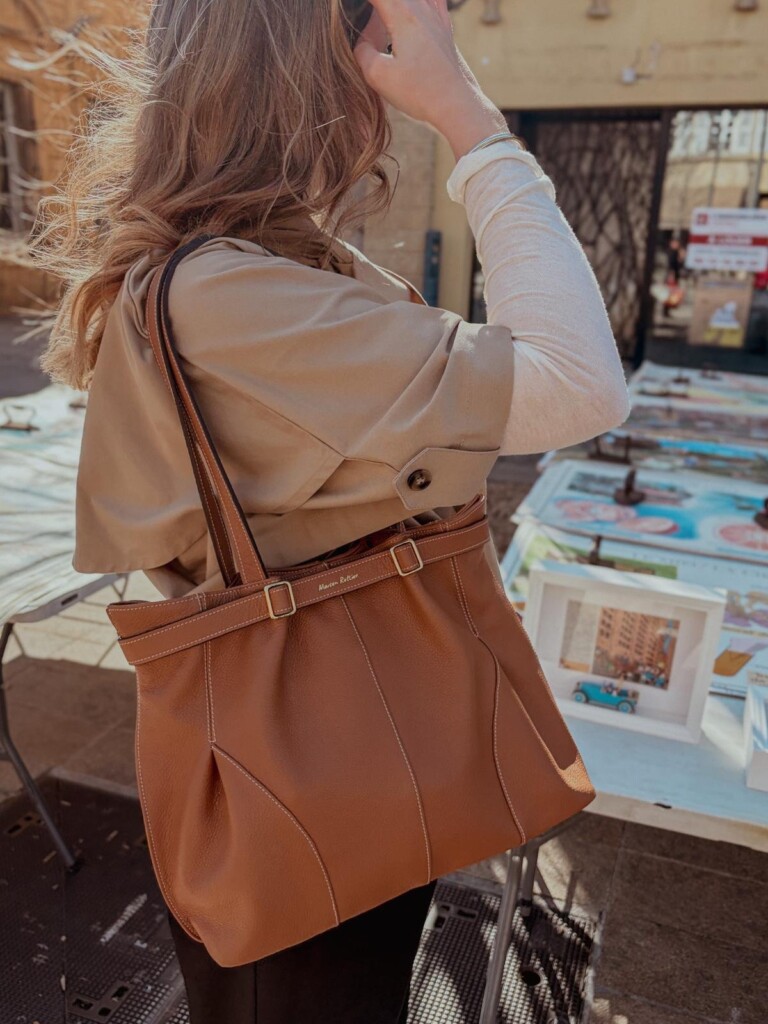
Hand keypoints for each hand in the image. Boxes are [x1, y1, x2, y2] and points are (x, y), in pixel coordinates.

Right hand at [354, 0, 507, 159]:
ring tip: (382, 13)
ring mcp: (436, 15)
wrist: (457, 105)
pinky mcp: (445, 28)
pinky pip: (432, 1)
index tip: (346, 9)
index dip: (357, 2)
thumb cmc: (420, 92)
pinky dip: (418, 4)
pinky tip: (416, 9)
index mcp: (402, 14)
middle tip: (362, 12)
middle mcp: (421, 7)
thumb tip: (361, 41)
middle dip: (376, 4)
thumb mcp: (378, 76)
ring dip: (395, 3)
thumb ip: (361, 51)